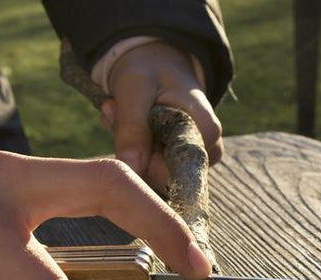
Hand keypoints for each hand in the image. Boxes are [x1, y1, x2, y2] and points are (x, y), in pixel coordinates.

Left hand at [99, 41, 222, 191]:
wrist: (156, 63)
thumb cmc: (149, 69)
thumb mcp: (134, 89)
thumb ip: (132, 129)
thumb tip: (132, 171)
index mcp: (206, 131)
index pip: (171, 171)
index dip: (140, 155)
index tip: (119, 116)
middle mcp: (208, 151)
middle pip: (161, 175)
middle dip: (131, 147)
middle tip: (112, 108)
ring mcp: (196, 161)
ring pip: (152, 174)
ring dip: (128, 146)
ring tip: (118, 110)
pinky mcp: (180, 165)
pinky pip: (150, 171)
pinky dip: (131, 150)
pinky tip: (126, 124)